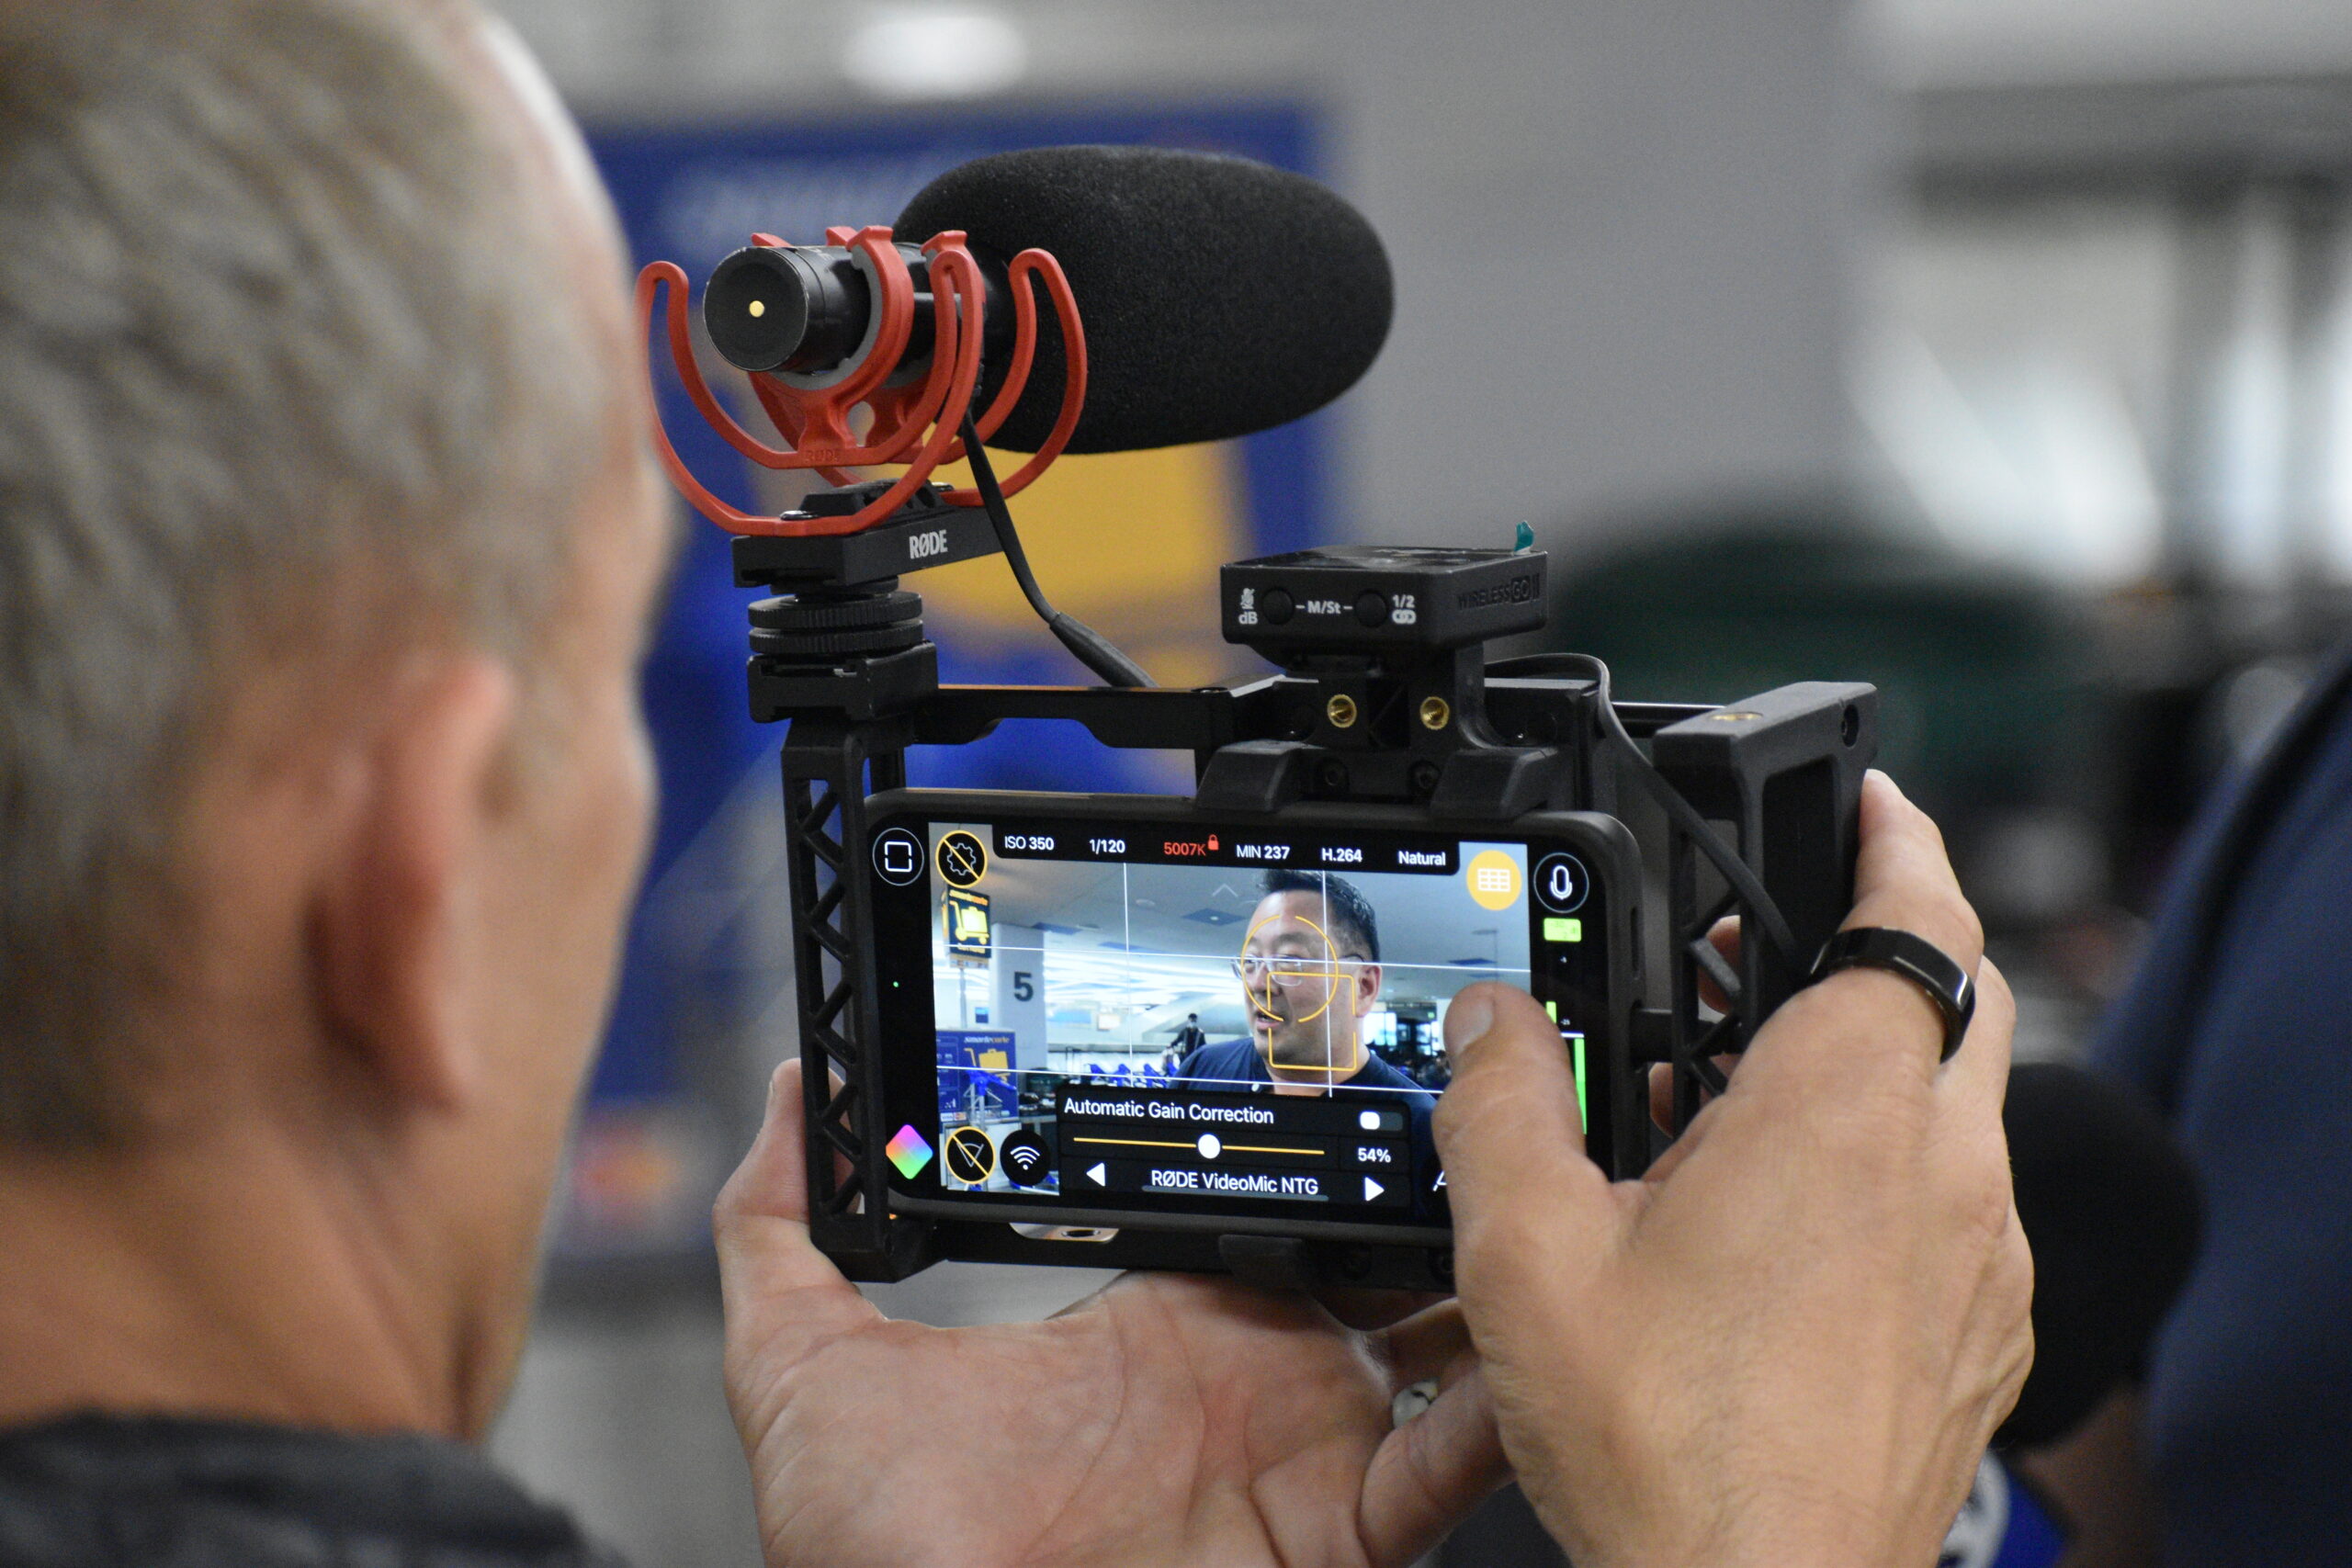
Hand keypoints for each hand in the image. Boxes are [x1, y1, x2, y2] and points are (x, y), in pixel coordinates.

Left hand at [714, 1064, 1507, 1567]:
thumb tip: (792, 1092)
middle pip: (1375, 1262)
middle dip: (1430, 1184)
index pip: (1261, 1204)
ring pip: (1438, 1348)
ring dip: (1484, 1273)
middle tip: (1477, 1097)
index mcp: (1159, 1326)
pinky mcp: (1337, 1536)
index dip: (1312, 1133)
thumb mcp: (802, 1362)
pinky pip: (1446, 1470)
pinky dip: (1495, 1408)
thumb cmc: (867, 1552)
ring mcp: (1302, 1458)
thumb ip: (783, 1221)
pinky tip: (1522, 1337)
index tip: (1349, 1049)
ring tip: (1527, 1185)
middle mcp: (1251, 1382)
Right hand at [1436, 770, 2030, 1567]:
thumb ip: (1499, 1103)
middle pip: (1955, 995)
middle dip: (1874, 945)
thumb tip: (1491, 1023)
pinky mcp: (1986, 1333)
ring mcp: (1981, 1260)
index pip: (1919, 916)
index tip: (1874, 806)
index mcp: (1842, 1114)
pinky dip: (1889, 1168)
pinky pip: (1957, 1202)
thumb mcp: (1526, 1252)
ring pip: (1955, 1104)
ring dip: (1870, 1065)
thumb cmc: (1669, 1446)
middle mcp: (1942, 1172)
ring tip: (1742, 1099)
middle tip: (1768, 953)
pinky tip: (1781, 1226)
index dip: (1899, 840)